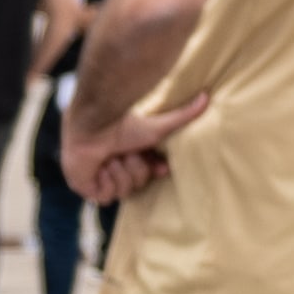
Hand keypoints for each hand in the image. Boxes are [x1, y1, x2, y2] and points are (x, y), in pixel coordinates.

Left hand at [57, 90, 209, 190]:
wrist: (94, 126)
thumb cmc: (124, 125)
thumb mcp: (159, 127)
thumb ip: (184, 115)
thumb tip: (207, 95)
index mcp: (131, 155)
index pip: (149, 173)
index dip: (155, 170)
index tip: (160, 167)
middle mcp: (117, 167)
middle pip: (138, 184)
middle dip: (135, 167)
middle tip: (127, 152)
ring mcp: (100, 179)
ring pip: (123, 192)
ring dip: (120, 172)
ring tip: (110, 157)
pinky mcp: (86, 188)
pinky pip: (106, 198)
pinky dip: (106, 182)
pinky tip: (101, 167)